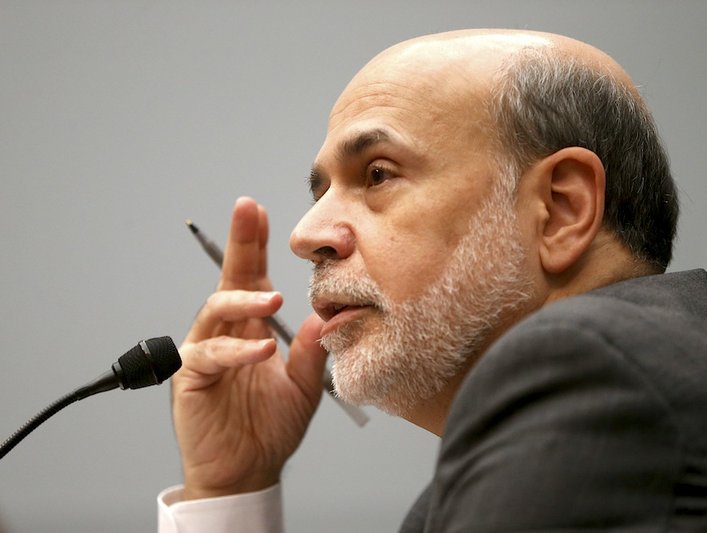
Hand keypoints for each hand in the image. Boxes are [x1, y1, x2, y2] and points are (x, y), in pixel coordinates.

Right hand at [172, 197, 326, 498]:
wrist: (249, 471)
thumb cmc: (271, 427)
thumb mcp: (303, 386)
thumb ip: (312, 352)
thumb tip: (327, 315)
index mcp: (250, 327)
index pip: (252, 278)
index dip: (254, 245)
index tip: (260, 211)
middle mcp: (226, 332)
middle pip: (229, 279)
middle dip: (239, 244)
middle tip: (247, 211)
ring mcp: (205, 353)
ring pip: (214, 311)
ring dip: (243, 301)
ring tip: (271, 301)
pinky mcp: (191, 379)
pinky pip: (209, 356)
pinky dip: (236, 351)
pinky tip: (261, 350)